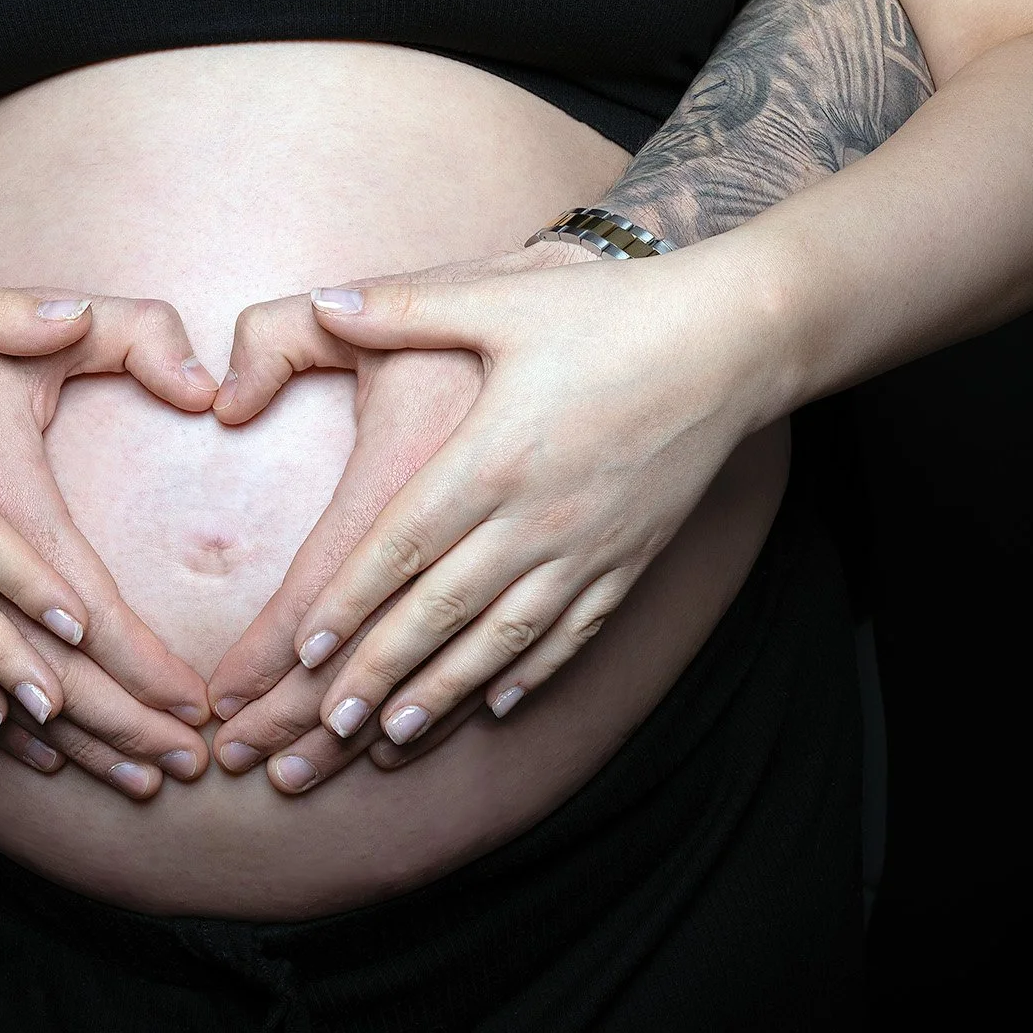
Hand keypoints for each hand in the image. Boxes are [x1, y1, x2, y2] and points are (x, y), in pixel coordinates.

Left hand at [210, 240, 760, 766]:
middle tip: (325, 724)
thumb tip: (323, 302)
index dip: (350, 600)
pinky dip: (530, 675)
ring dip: (444, 691)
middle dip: (380, 671)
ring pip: (503, 639)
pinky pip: (572, 634)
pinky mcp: (630, 559)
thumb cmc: (609, 311)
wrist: (730, 340)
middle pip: (443, 611)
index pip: (404, 544)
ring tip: (392, 736)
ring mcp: (588, 547)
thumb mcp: (502, 297)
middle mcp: (537, 517)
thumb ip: (404, 307)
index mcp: (493, 455)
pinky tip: (497, 704)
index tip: (303, 649)